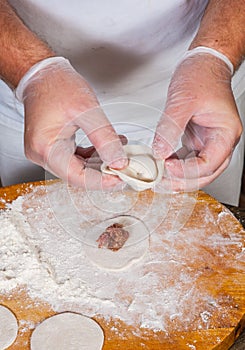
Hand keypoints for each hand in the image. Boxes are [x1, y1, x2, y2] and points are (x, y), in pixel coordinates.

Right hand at [20, 58, 127, 189]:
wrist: (42, 73)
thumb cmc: (56, 85)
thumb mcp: (87, 110)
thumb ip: (104, 138)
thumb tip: (118, 161)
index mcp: (45, 148)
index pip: (77, 177)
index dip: (101, 182)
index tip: (121, 178)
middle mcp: (42, 154)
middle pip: (78, 175)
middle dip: (104, 173)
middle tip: (125, 167)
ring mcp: (46, 151)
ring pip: (79, 168)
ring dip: (101, 163)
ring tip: (120, 153)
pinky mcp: (53, 146)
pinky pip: (76, 158)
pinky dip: (93, 155)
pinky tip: (108, 147)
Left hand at [152, 51, 242, 191]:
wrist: (202, 64)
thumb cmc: (201, 77)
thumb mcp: (182, 101)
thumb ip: (170, 128)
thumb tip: (159, 152)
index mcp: (225, 133)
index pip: (210, 163)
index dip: (188, 170)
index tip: (167, 166)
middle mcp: (220, 141)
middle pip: (206, 173)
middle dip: (184, 182)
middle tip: (161, 183)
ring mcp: (209, 142)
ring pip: (197, 170)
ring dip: (179, 177)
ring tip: (159, 179)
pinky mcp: (197, 140)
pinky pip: (188, 160)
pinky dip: (175, 166)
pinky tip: (162, 165)